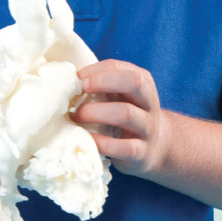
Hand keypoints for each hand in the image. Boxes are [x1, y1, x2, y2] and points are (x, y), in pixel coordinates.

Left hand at [72, 59, 170, 176]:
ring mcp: (148, 128)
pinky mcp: (142, 153)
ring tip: (76, 116)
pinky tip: (87, 140)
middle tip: (80, 90)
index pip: (121, 67)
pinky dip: (102, 143)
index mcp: (143, 83)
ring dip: (96, 112)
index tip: (77, 78)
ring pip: (126, 113)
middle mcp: (149, 103)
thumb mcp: (120, 96)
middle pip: (134, 82)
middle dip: (103, 82)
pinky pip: (124, 147)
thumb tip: (67, 81)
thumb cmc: (127, 116)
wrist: (154, 148)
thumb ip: (101, 86)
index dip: (96, 71)